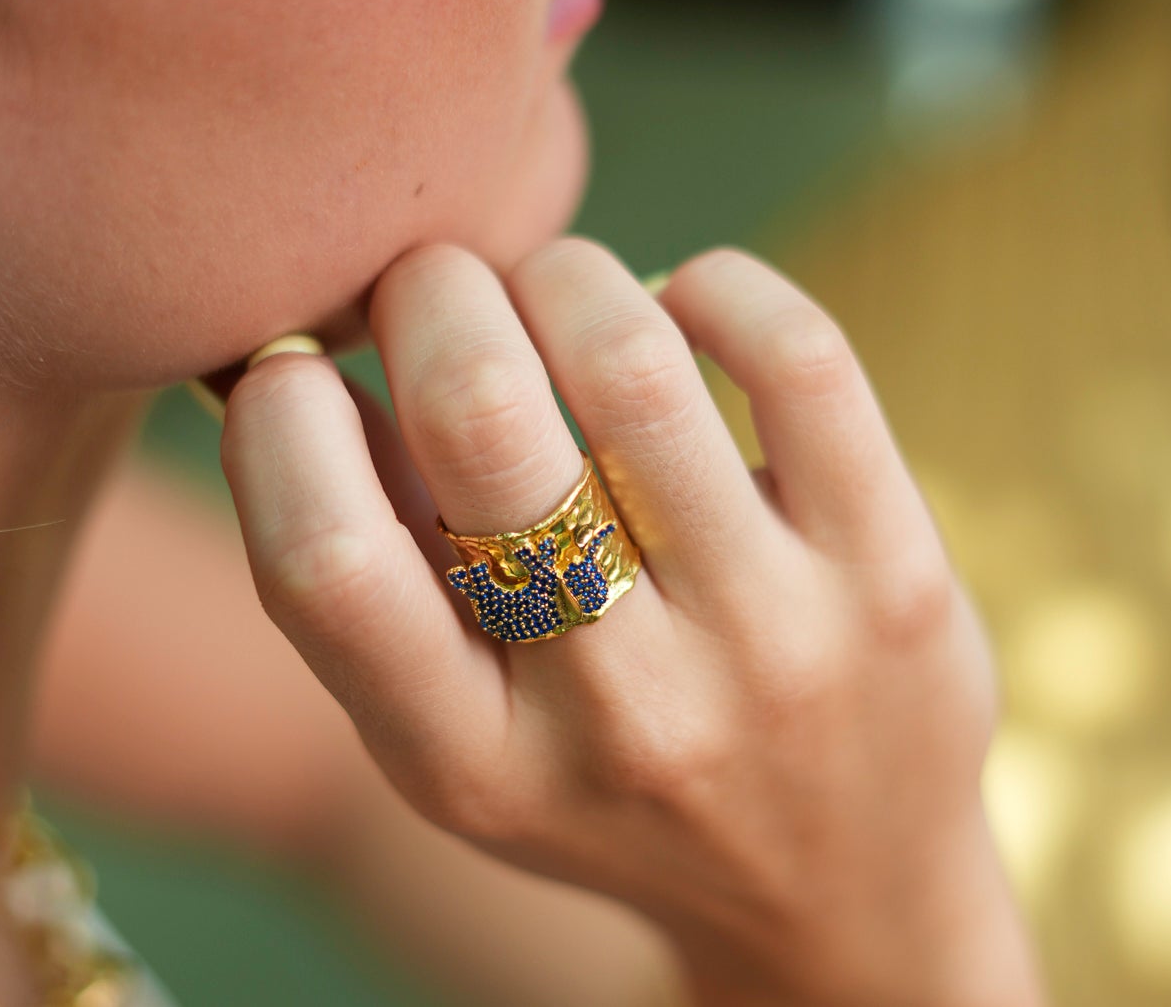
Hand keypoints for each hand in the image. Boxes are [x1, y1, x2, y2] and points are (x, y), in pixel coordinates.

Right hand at [220, 239, 1043, 1006]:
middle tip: (437, 288)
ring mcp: (771, 638)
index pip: (327, 561)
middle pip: (481, 413)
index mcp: (470, 763)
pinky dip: (715, 286)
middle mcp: (619, 710)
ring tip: (555, 291)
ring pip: (633, 360)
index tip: (295, 364)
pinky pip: (796, 356)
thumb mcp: (459, 744)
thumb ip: (373, 568)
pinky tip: (684, 307)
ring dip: (563, 274)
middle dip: (431, 291)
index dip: (280, 418)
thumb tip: (290, 353)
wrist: (842, 896)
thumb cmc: (612, 782)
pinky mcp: (889, 571)